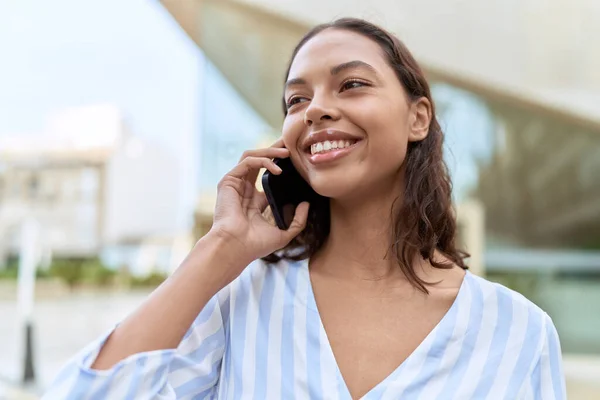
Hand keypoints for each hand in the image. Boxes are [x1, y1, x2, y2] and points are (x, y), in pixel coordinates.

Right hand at [206, 139, 309, 275]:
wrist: (236, 247)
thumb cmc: (255, 245)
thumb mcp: (283, 233)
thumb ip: (298, 221)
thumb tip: (306, 205)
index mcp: (255, 201)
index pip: (268, 176)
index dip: (281, 165)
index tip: (297, 160)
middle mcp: (244, 189)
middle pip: (260, 161)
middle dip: (275, 150)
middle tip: (291, 144)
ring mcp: (236, 184)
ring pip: (252, 156)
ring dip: (270, 151)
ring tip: (287, 152)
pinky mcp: (229, 181)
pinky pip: (248, 162)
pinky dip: (263, 161)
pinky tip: (277, 169)